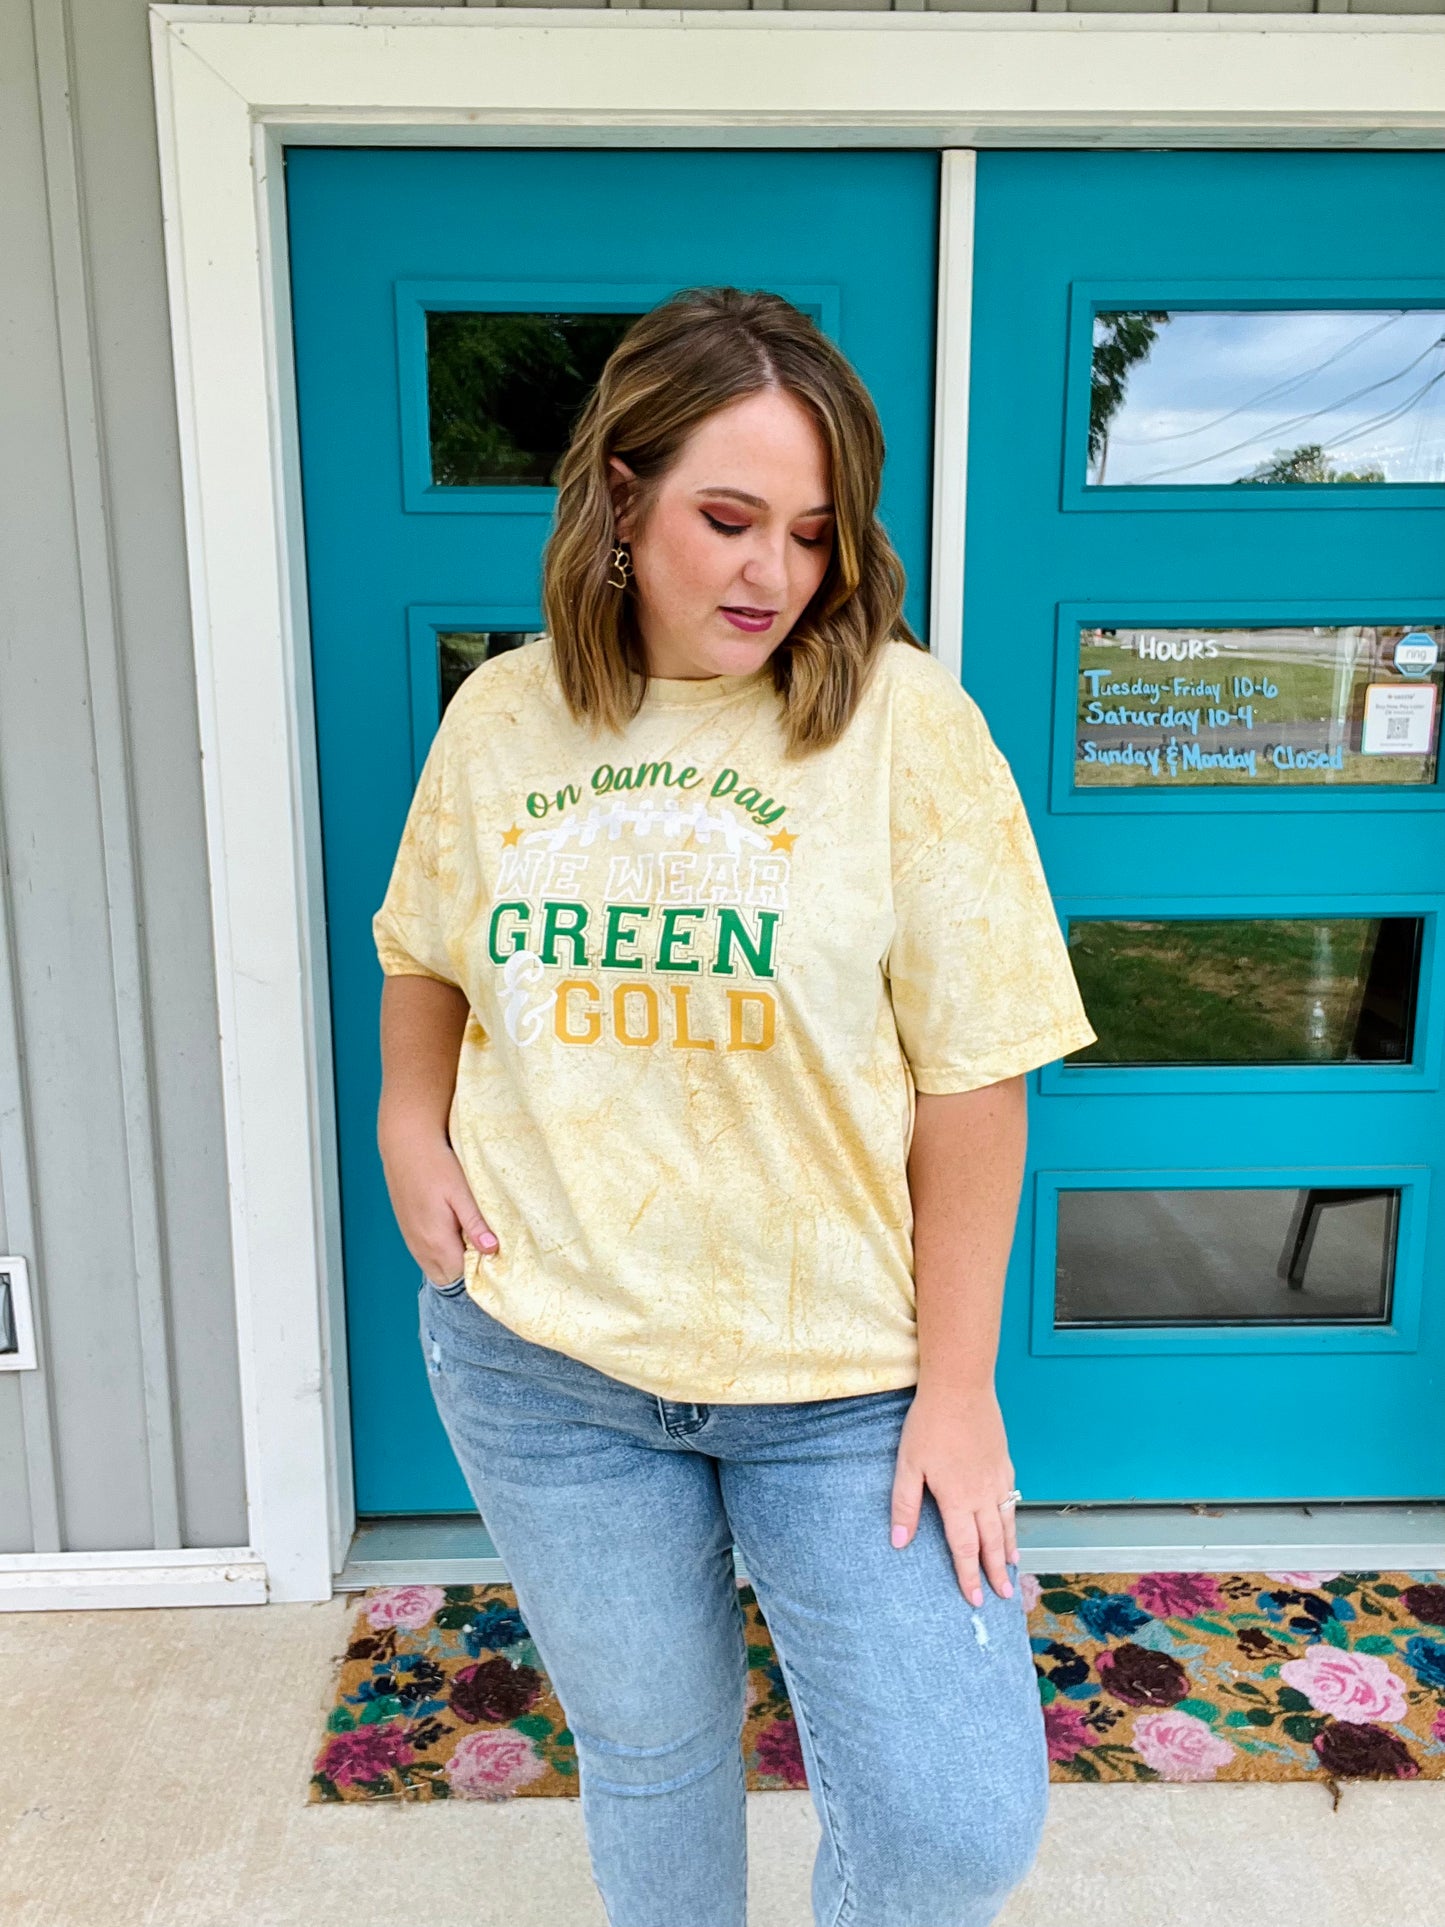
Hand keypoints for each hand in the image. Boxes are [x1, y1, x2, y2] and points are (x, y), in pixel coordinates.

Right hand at [378, 1124, 497, 1285]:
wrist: (406, 1145)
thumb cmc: (436, 1164)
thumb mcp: (462, 1192)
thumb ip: (475, 1223)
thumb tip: (492, 1250)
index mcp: (436, 1240)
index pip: (461, 1276)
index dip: (479, 1272)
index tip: (495, 1260)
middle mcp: (421, 1246)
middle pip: (448, 1278)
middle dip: (467, 1272)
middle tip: (486, 1251)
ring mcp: (412, 1240)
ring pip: (436, 1268)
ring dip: (454, 1263)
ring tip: (473, 1242)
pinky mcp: (408, 1231)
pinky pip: (426, 1256)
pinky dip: (441, 1254)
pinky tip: (454, 1235)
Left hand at [889, 1384, 1016, 1606]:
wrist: (961, 1386)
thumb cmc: (929, 1423)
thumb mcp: (907, 1464)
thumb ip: (905, 1505)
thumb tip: (899, 1543)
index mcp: (957, 1499)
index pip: (965, 1548)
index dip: (969, 1576)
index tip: (976, 1599)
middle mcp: (983, 1494)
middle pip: (991, 1541)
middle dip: (995, 1571)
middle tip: (1003, 1595)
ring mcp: (997, 1477)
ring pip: (1006, 1522)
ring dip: (1008, 1547)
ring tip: (1011, 1568)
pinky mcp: (1004, 1461)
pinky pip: (1011, 1499)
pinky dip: (1013, 1518)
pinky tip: (1010, 1521)